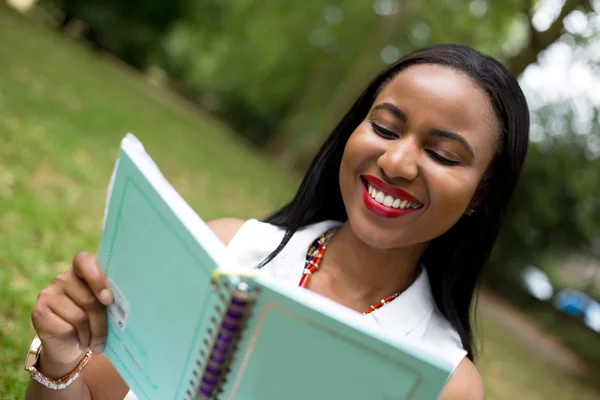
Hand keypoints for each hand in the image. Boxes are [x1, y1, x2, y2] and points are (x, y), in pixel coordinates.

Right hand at [31, 252, 112, 372]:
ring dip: (91, 335)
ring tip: (95, 342)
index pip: (84, 261)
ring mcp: (48, 294)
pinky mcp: (38, 312)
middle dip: (101, 323)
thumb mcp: (102, 306)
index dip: (97, 279)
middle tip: (105, 339)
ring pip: (79, 317)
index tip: (108, 300)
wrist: (67, 343)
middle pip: (89, 299)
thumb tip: (123, 307)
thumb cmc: (92, 320)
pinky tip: (79, 342)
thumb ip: (107, 299)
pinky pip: (66, 329)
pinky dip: (77, 340)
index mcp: (81, 270)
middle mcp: (62, 278)